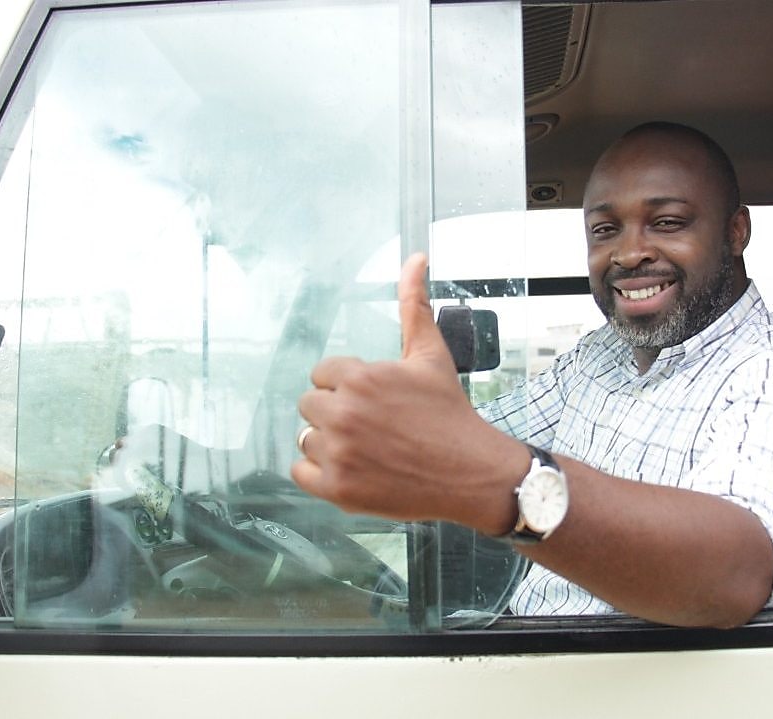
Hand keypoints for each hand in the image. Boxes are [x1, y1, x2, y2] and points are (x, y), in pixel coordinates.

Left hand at [292, 253, 524, 532]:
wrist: (472, 472)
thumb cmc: (450, 412)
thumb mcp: (430, 354)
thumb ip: (413, 306)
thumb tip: (416, 258)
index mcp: (360, 377)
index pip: (322, 375)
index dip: (347, 386)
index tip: (375, 400)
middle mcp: (343, 414)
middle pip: (309, 405)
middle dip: (336, 412)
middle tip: (372, 426)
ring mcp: (339, 454)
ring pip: (306, 438)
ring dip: (329, 442)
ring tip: (367, 447)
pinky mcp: (338, 489)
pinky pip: (300, 472)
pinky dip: (319, 473)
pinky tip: (352, 468)